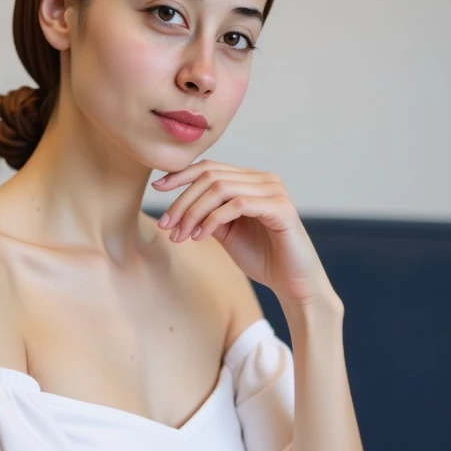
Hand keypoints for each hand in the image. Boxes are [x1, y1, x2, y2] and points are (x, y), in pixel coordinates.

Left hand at [151, 160, 337, 307]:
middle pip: (211, 176)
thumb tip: (177, 205)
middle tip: (166, 226)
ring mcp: (274, 191)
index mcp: (251, 180)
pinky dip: (212, 220)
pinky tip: (200, 237)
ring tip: (180, 236)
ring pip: (220, 189)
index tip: (157, 190)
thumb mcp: (226, 233)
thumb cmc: (262, 258)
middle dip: (182, 201)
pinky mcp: (280, 208)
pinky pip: (237, 205)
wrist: (293, 283)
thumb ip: (208, 214)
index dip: (181, 175)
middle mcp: (263, 179)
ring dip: (193, 212)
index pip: (210, 167)